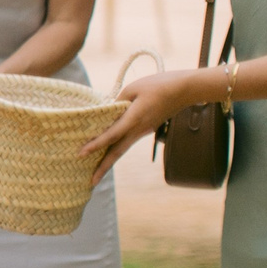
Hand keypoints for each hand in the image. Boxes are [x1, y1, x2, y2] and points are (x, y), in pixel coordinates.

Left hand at [81, 66, 210, 182]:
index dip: (95, 144)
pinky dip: (117, 150)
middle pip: (117, 152)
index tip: (81, 153)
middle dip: (103, 168)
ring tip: (96, 174)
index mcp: (134, 118)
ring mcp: (144, 130)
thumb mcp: (133, 88)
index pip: (111, 135)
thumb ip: (117, 101)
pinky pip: (128, 142)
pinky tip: (108, 153)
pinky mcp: (147, 128)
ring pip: (123, 149)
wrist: (186, 90)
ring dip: (109, 162)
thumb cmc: (159, 84)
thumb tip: (106, 112)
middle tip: (91, 183)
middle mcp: (138, 129)